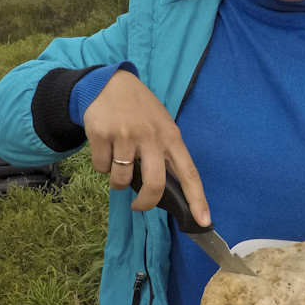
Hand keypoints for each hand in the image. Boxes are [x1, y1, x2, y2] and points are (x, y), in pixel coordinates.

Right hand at [82, 69, 210, 224]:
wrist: (110, 83)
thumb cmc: (140, 109)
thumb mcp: (161, 125)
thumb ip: (165, 153)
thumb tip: (166, 189)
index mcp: (171, 137)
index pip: (189, 172)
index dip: (197, 198)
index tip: (203, 221)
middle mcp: (151, 137)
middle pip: (154, 185)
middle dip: (146, 203)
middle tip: (138, 206)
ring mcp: (126, 136)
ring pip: (121, 180)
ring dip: (118, 180)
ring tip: (118, 160)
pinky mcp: (102, 135)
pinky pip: (101, 168)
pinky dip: (102, 165)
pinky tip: (106, 147)